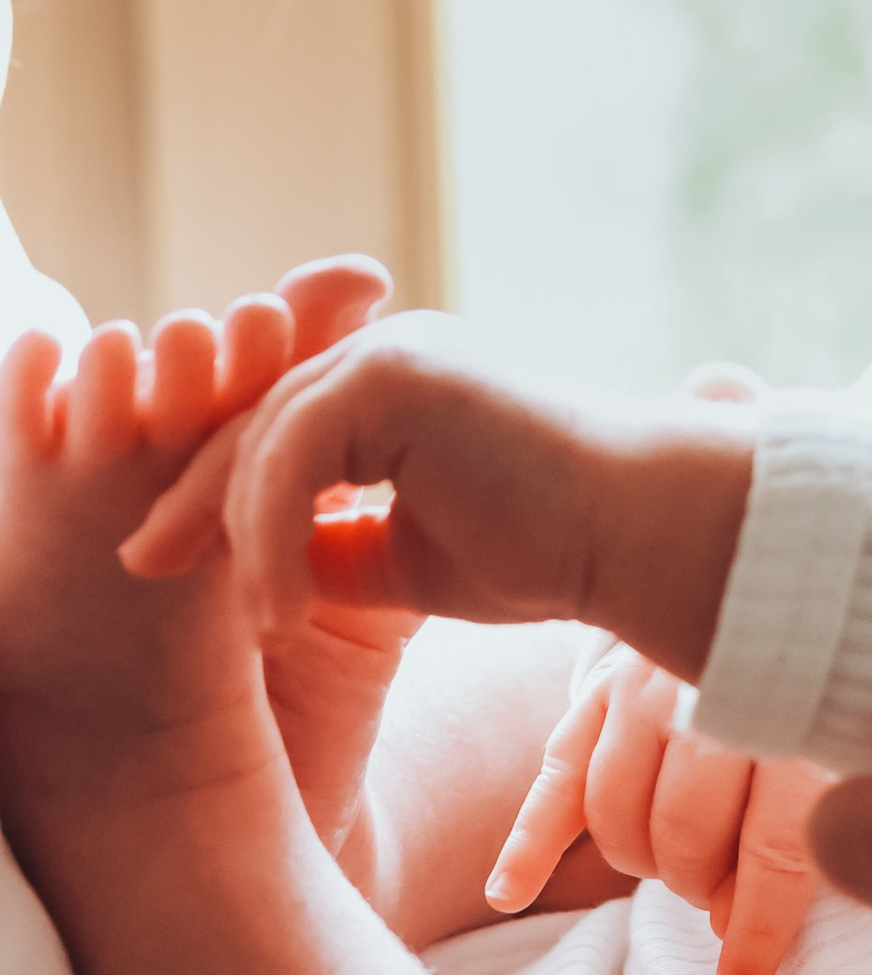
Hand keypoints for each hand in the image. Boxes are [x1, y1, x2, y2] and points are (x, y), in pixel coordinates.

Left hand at [119, 315, 751, 680]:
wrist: (627, 535)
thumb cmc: (540, 550)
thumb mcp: (401, 559)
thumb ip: (331, 549)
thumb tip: (261, 571)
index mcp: (391, 387)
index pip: (272, 430)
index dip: (213, 494)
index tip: (163, 559)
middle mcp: (385, 354)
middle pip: (252, 423)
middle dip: (192, 501)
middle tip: (141, 565)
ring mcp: (391, 354)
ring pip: (265, 438)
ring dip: (237, 535)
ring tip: (245, 621)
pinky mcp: (397, 373)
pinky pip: (294, 454)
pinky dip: (274, 534)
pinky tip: (280, 611)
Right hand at [491, 635, 829, 974]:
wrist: (779, 597)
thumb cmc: (829, 691)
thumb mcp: (854, 748)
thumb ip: (811, 830)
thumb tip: (733, 929)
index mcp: (803, 703)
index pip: (775, 839)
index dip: (759, 922)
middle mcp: (715, 686)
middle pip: (684, 825)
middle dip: (701, 883)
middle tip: (722, 893)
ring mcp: (648, 680)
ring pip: (616, 807)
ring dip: (642, 860)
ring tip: (678, 868)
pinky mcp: (600, 686)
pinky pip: (554, 776)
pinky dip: (528, 840)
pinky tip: (508, 893)